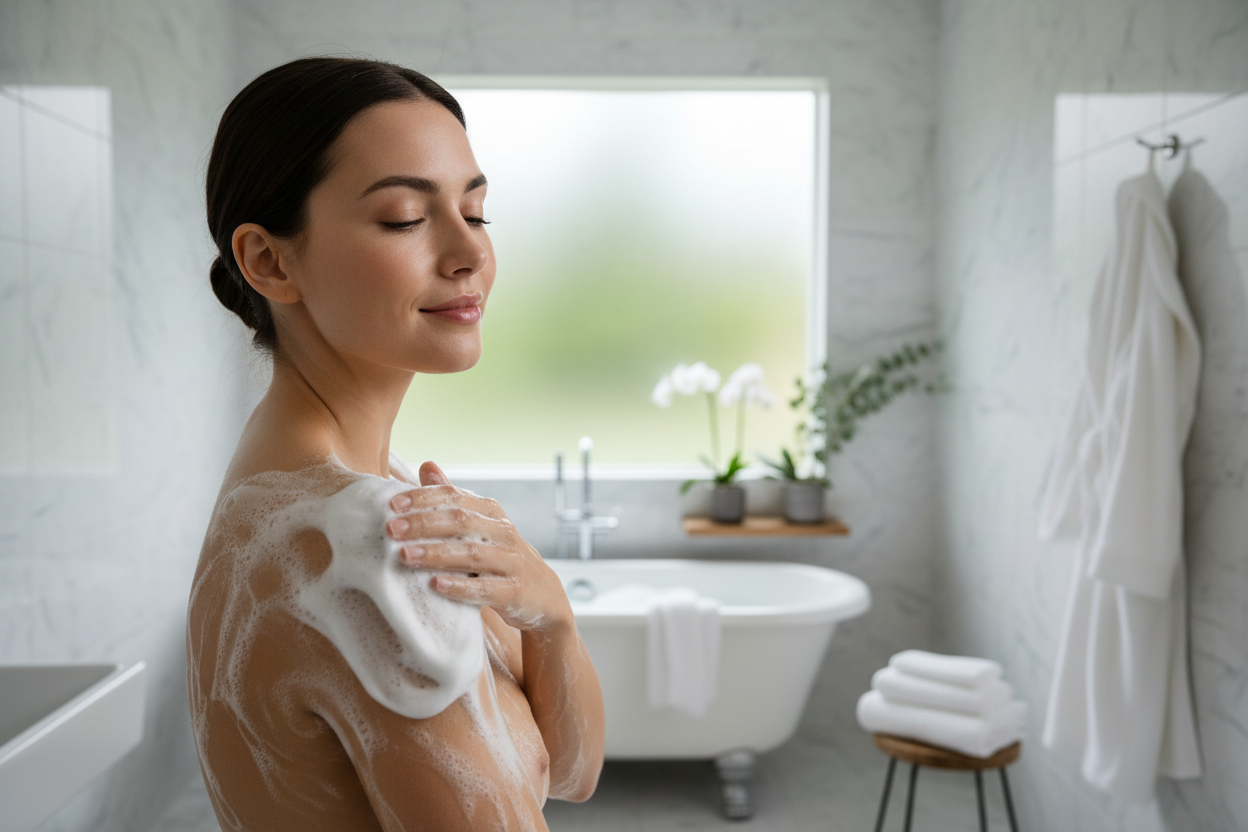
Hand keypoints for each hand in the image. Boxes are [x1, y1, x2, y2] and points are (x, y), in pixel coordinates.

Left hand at [385, 461, 572, 632]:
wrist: (543, 596)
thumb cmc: (499, 557)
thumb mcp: (480, 526)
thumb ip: (453, 499)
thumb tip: (426, 464)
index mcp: (491, 513)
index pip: (455, 497)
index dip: (424, 498)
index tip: (392, 504)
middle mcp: (503, 532)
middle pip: (461, 522)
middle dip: (424, 524)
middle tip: (392, 530)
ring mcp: (512, 562)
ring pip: (472, 554)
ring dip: (436, 554)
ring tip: (405, 556)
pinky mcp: (515, 592)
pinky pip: (486, 589)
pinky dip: (461, 587)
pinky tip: (436, 585)